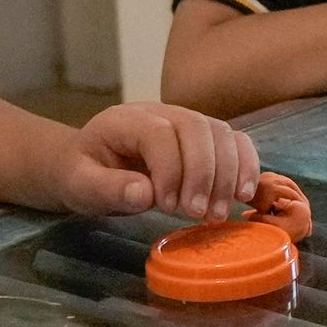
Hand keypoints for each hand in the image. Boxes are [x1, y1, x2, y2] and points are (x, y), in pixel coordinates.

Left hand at [66, 103, 260, 219]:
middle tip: (198, 214)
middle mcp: (161, 112)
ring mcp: (186, 121)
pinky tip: (243, 196)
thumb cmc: (84, 174)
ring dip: (228, 174)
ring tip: (218, 213)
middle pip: (196, 128)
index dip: (170, 169)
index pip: (159, 133)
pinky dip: (246, 167)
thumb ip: (107, 188)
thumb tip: (144, 194)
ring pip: (221, 133)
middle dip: (203, 173)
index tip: (168, 206)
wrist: (89, 163)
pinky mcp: (205, 138)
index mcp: (125, 120)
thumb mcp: (81, 185)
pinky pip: (235, 142)